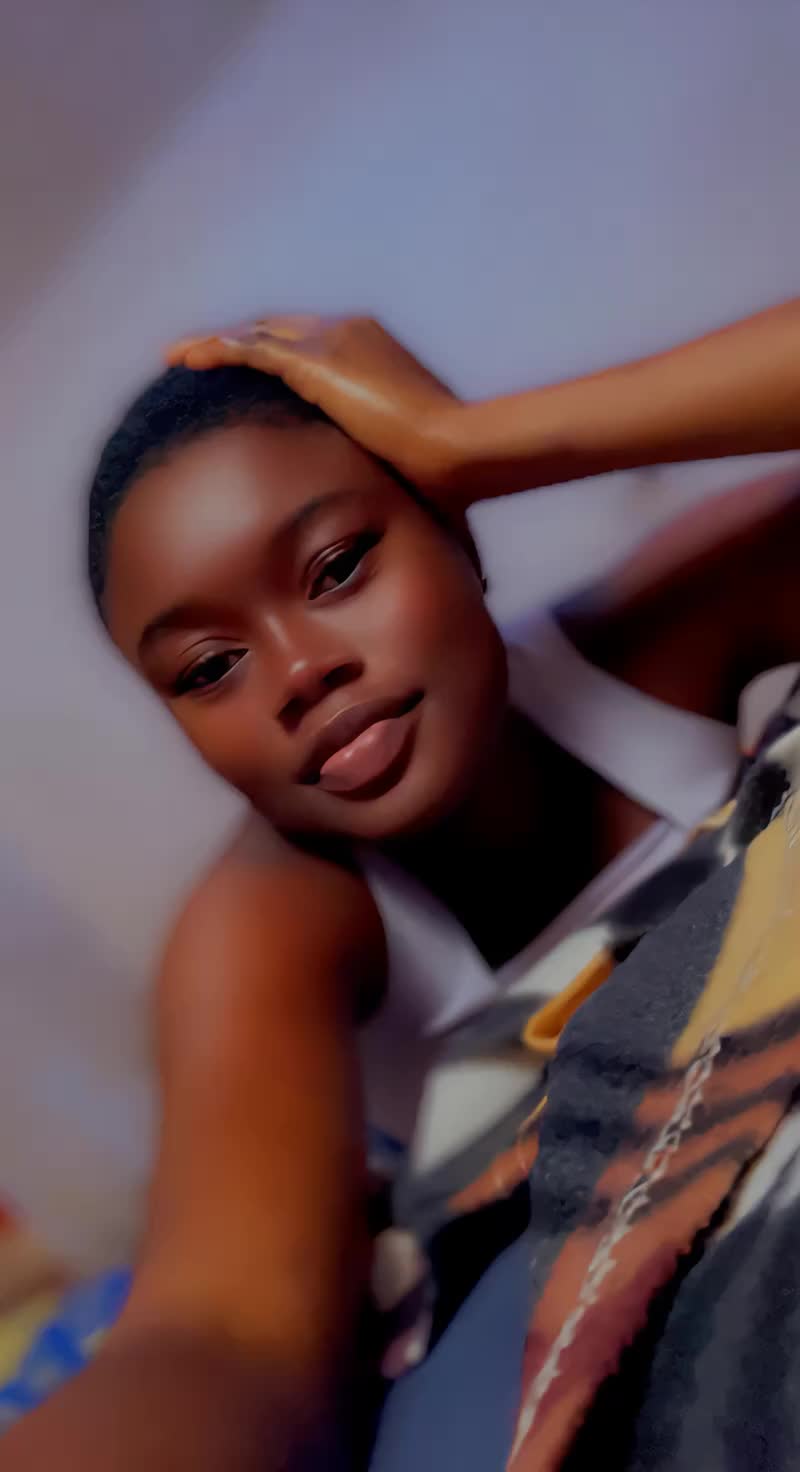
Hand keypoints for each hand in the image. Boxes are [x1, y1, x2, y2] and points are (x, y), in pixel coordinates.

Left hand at [166, 314, 463, 495]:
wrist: (457, 448)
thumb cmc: (446, 466)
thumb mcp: (405, 454)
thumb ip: (390, 463)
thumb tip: (415, 523)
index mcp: (370, 345)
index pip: (306, 340)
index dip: (272, 351)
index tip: (246, 368)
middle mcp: (347, 331)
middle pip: (274, 328)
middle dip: (236, 340)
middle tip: (199, 356)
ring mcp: (331, 341)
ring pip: (254, 334)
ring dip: (214, 343)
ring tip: (177, 356)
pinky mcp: (315, 362)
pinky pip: (249, 350)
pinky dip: (215, 350)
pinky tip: (186, 360)